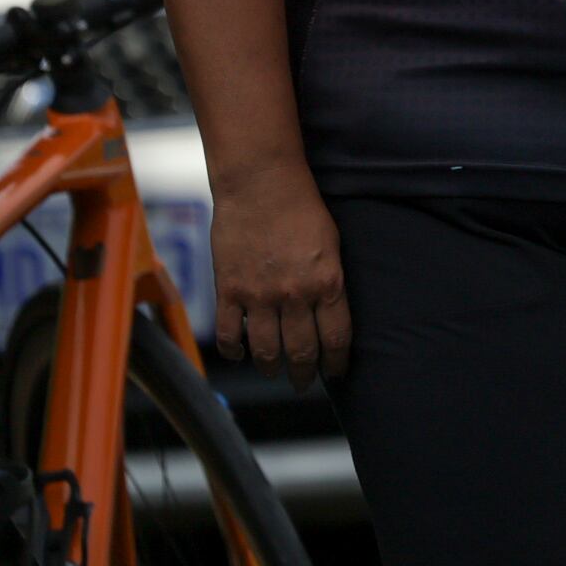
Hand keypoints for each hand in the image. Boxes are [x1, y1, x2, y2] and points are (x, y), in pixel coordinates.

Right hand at [210, 165, 351, 386]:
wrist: (261, 182)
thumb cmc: (302, 206)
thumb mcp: (332, 243)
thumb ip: (329, 280)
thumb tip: (329, 311)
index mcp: (327, 283)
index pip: (336, 339)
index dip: (336, 363)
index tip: (336, 373)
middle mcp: (295, 295)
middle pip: (301, 351)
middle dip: (304, 374)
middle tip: (303, 383)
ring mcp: (259, 296)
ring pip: (266, 350)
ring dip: (272, 367)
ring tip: (275, 372)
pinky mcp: (229, 290)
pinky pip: (230, 334)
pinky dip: (234, 350)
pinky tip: (239, 354)